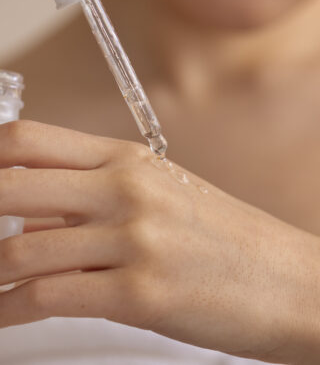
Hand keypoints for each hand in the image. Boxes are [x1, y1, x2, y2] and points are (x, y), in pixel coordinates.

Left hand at [0, 120, 318, 363]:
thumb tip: (37, 207)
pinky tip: (3, 316)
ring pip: (22, 251)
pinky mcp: (139, 293)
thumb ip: (96, 196)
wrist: (281, 278)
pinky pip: (49, 297)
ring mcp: (133, 239)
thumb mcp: (159, 194)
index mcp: (127, 160)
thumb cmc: (221, 236)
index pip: (30, 141)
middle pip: (11, 186)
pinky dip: (10, 311)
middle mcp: (126, 190)